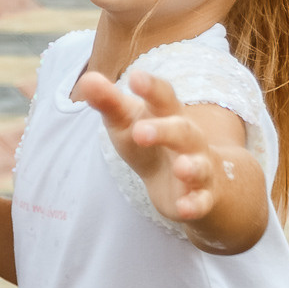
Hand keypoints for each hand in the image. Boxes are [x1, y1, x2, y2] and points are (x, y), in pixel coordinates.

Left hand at [74, 70, 234, 222]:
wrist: (186, 182)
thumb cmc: (151, 144)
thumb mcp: (127, 123)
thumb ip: (109, 102)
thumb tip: (87, 79)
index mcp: (168, 115)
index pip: (164, 96)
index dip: (151, 87)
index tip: (135, 77)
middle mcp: (189, 139)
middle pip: (183, 130)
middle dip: (164, 130)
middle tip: (139, 132)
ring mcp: (198, 168)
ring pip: (200, 166)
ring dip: (191, 167)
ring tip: (181, 168)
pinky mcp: (200, 198)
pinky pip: (201, 202)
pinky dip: (195, 205)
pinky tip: (185, 209)